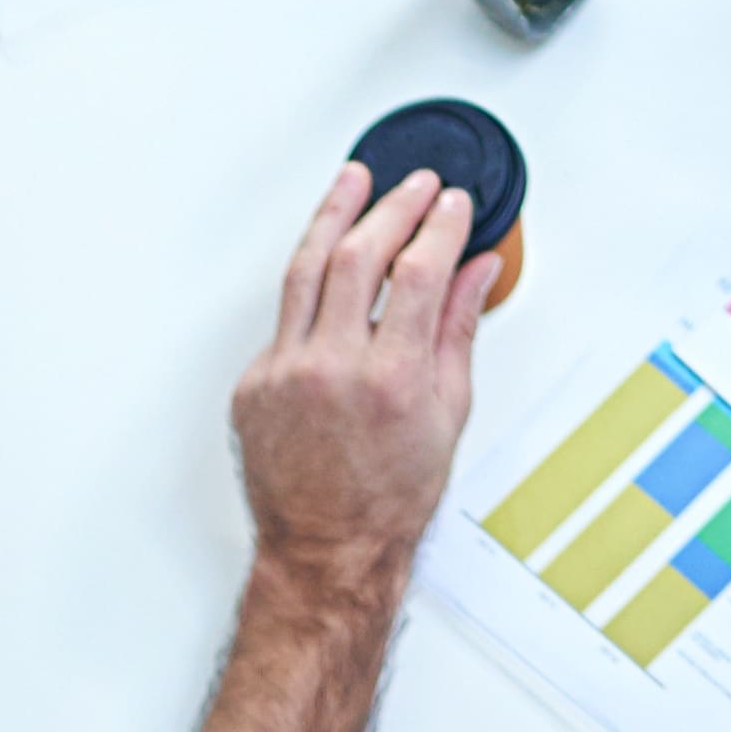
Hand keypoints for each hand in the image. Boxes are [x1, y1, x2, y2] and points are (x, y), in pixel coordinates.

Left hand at [231, 164, 491, 590]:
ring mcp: (284, 374)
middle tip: (414, 185)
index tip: (451, 204)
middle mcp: (332, 370)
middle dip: (392, 207)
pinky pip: (285, 316)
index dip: (439, 226)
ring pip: (305, 268)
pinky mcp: (254, 382)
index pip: (419, 271)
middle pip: (359, 255)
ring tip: (353, 181)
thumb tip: (476, 270)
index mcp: (391, 380)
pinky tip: (328, 262)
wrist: (327, 549)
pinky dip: (310, 284)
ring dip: (333, 215)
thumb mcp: (448, 413)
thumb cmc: (390, 497)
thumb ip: (459, 329)